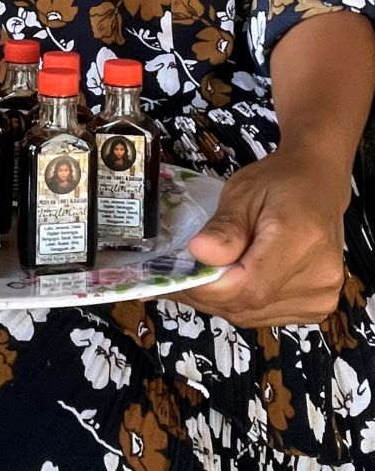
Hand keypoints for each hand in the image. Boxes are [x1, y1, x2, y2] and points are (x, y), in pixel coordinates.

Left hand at [182, 150, 345, 326]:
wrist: (318, 183)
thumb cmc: (279, 182)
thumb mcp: (243, 192)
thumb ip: (223, 228)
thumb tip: (198, 254)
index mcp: (302, 238)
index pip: (250, 285)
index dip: (209, 287)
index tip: (176, 275)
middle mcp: (319, 275)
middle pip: (250, 304)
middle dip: (207, 293)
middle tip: (178, 275)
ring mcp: (322, 296)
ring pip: (253, 316)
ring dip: (220, 300)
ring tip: (201, 275)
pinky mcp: (318, 307)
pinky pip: (265, 316)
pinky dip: (240, 303)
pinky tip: (229, 281)